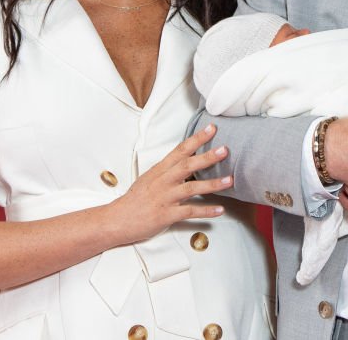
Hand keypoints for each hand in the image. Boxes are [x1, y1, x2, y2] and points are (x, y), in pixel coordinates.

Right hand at [109, 124, 231, 244]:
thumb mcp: (150, 178)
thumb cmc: (135, 199)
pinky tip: (220, 210)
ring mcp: (165, 198)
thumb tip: (186, 160)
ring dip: (212, 184)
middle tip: (225, 150)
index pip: (180, 150)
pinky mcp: (166, 215)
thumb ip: (168, 170)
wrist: (118, 219)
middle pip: (187, 165)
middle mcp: (163, 181)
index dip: (196, 139)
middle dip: (207, 157)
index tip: (212, 128)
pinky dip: (206, 211)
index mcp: (160, 170)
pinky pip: (189, 212)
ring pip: (191, 188)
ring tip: (229, 180)